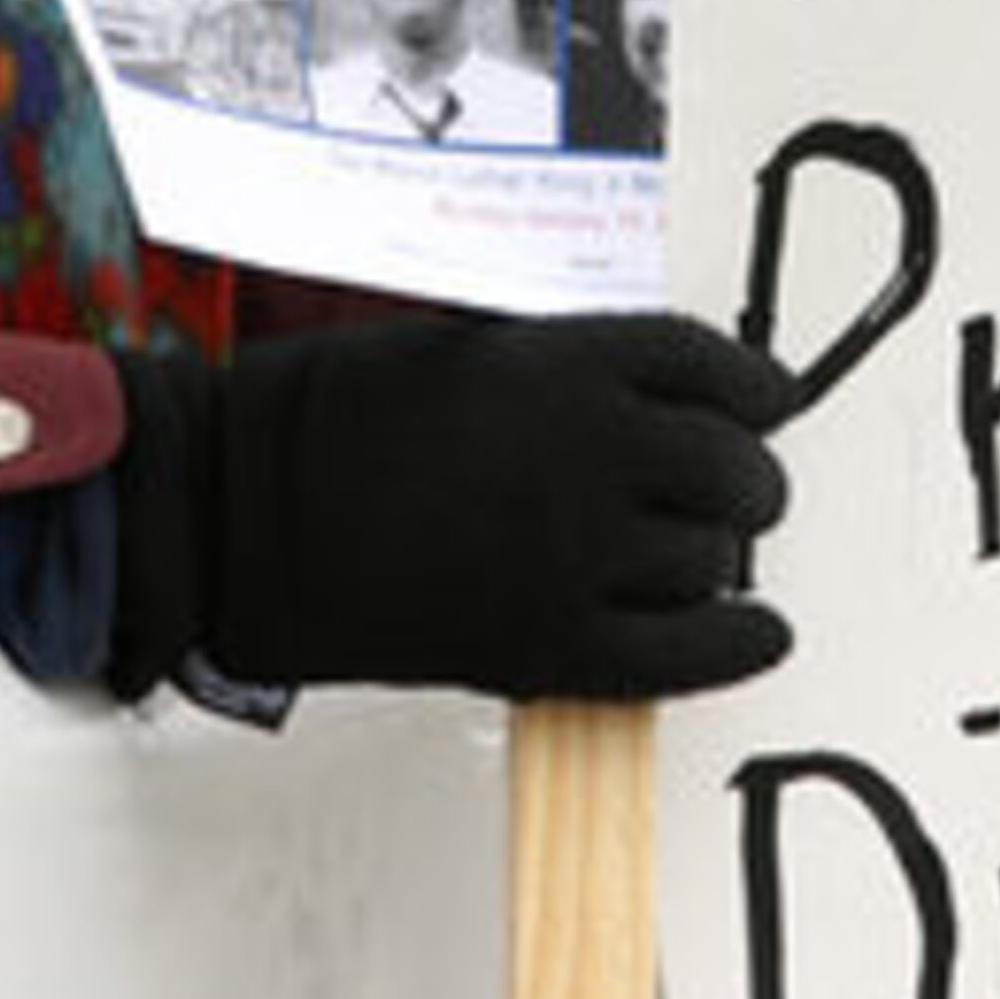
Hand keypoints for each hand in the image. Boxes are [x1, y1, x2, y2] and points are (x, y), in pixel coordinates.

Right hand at [109, 312, 797, 702]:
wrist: (232, 513)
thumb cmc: (321, 419)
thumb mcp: (458, 343)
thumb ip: (561, 366)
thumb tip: (650, 394)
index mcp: (562, 363)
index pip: (711, 366)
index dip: (755, 388)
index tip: (767, 402)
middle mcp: (586, 451)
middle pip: (733, 469)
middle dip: (743, 481)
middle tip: (729, 491)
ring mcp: (570, 554)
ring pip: (711, 562)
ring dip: (714, 558)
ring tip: (690, 556)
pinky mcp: (544, 645)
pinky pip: (684, 655)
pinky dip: (736, 645)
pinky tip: (755, 634)